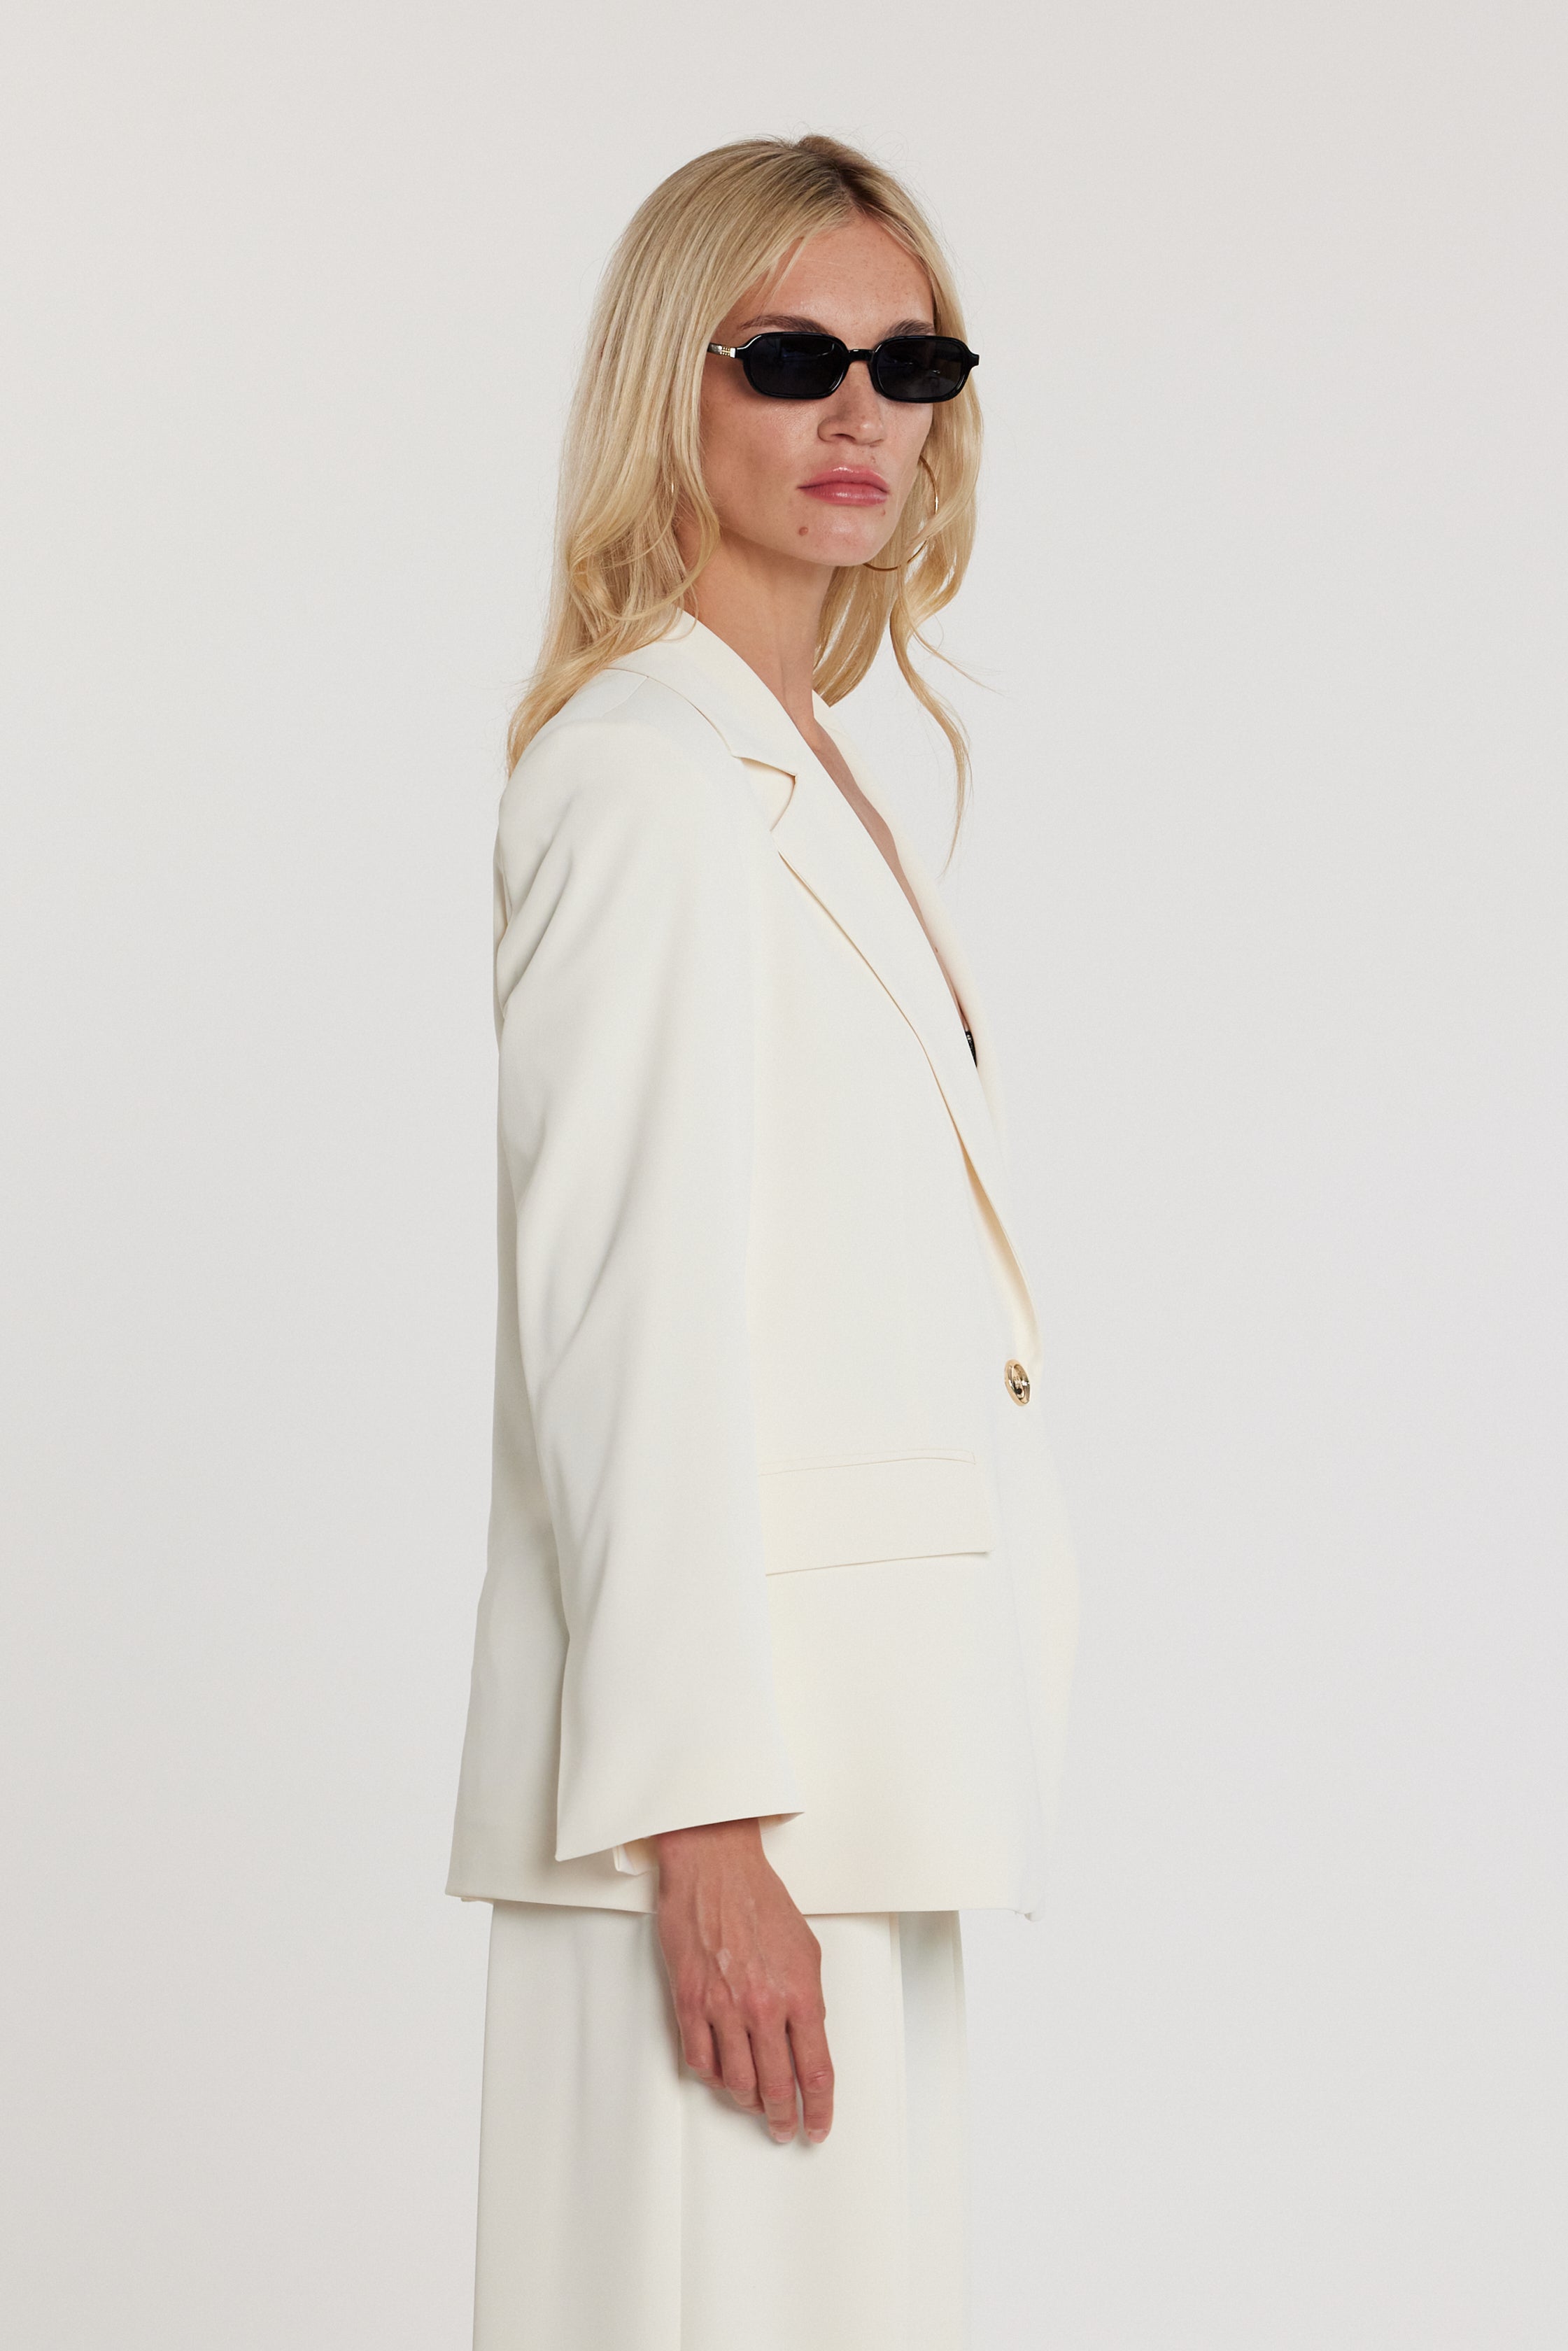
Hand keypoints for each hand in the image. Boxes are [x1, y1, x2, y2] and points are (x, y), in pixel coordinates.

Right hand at [649, 1817, 833, 2144]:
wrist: (715, 1867)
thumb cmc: (759, 1899)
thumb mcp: (806, 1949)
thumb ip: (807, 1999)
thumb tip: (806, 2039)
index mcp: (799, 1993)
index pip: (816, 2071)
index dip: (819, 2108)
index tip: (818, 2126)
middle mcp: (763, 2006)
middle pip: (777, 2087)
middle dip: (783, 2118)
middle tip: (785, 2129)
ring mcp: (723, 2007)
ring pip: (736, 2082)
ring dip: (748, 2104)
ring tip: (754, 2106)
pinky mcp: (690, 2001)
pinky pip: (700, 2060)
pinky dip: (713, 2078)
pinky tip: (721, 2077)